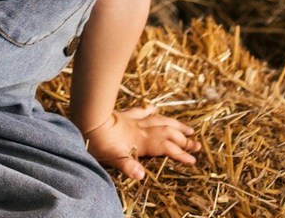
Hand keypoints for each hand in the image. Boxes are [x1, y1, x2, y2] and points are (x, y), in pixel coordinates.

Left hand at [83, 105, 198, 179]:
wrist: (86, 120)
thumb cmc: (98, 142)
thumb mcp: (112, 157)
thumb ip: (128, 165)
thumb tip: (141, 176)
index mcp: (140, 141)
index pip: (166, 147)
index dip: (180, 154)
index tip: (193, 160)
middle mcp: (141, 129)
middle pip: (167, 133)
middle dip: (183, 139)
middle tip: (197, 145)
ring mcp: (134, 121)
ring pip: (159, 120)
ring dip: (174, 124)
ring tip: (188, 128)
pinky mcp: (124, 115)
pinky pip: (141, 111)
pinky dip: (150, 110)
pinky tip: (155, 108)